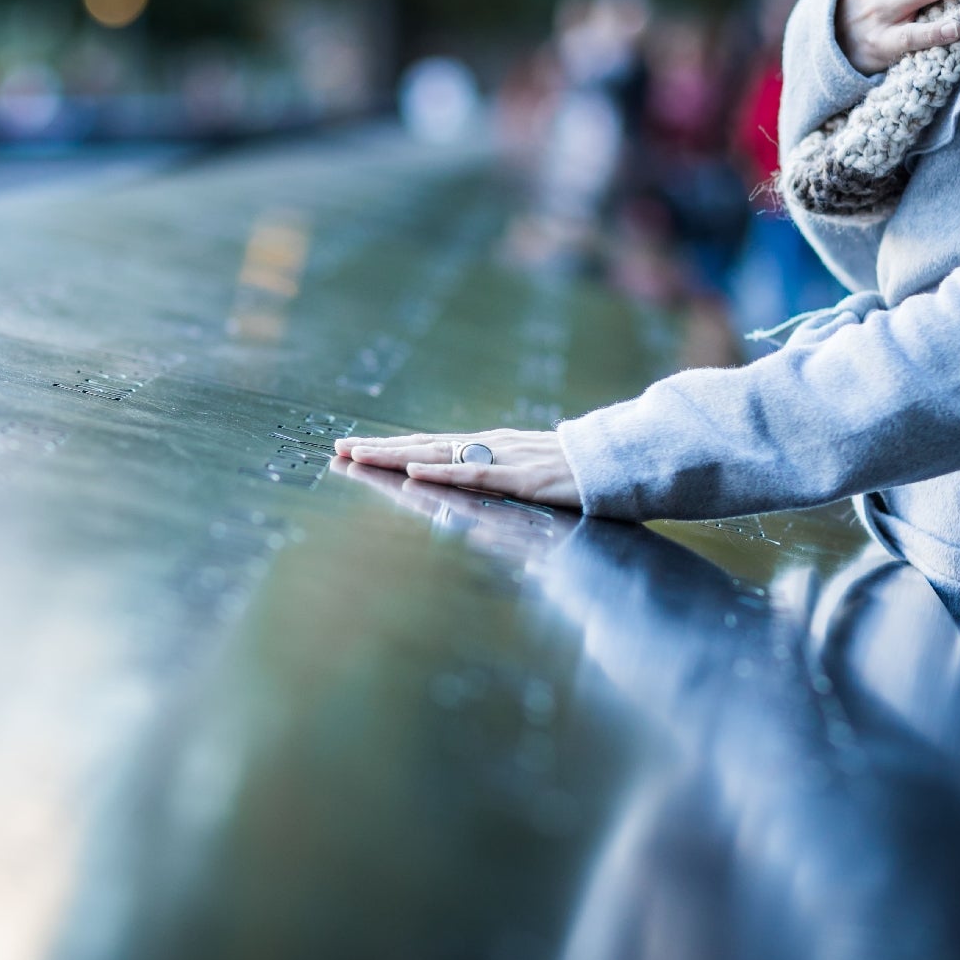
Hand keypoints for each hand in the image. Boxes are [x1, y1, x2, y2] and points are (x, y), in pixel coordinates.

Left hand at [330, 457, 568, 560]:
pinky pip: (474, 474)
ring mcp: (504, 458)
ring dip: (397, 454)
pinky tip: (414, 471)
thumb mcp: (532, 479)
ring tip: (359, 455)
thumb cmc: (579, 474)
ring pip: (439, 453)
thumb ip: (501, 486)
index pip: (431, 446)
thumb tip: (473, 513)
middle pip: (424, 445)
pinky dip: (442, 472)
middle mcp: (490, 446)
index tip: (356, 450)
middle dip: (380, 448)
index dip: (392, 448)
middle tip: (338, 449)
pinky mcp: (521, 477)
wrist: (621, 462)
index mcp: (491, 447)